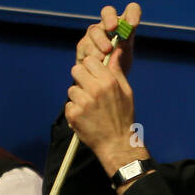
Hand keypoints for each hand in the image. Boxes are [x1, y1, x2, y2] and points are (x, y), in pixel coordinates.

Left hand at [65, 39, 139, 171]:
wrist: (116, 143)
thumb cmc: (123, 116)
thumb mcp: (126, 91)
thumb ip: (117, 70)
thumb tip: (115, 51)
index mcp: (108, 81)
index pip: (89, 60)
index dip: (90, 66)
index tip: (92, 74)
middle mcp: (94, 90)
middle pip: (76, 70)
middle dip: (80, 77)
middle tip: (87, 88)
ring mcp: (83, 102)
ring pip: (71, 89)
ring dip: (78, 96)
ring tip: (89, 107)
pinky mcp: (73, 114)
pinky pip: (69, 105)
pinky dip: (75, 110)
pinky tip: (85, 117)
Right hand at [76, 3, 139, 76]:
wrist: (102, 82)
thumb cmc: (118, 67)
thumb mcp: (125, 57)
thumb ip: (125, 47)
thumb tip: (120, 40)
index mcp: (124, 25)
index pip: (131, 10)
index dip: (132, 13)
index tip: (133, 24)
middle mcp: (107, 25)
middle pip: (108, 12)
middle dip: (110, 18)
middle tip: (112, 28)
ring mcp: (94, 34)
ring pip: (95, 30)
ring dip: (100, 40)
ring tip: (105, 54)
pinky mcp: (83, 45)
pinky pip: (86, 45)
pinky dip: (92, 53)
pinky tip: (97, 61)